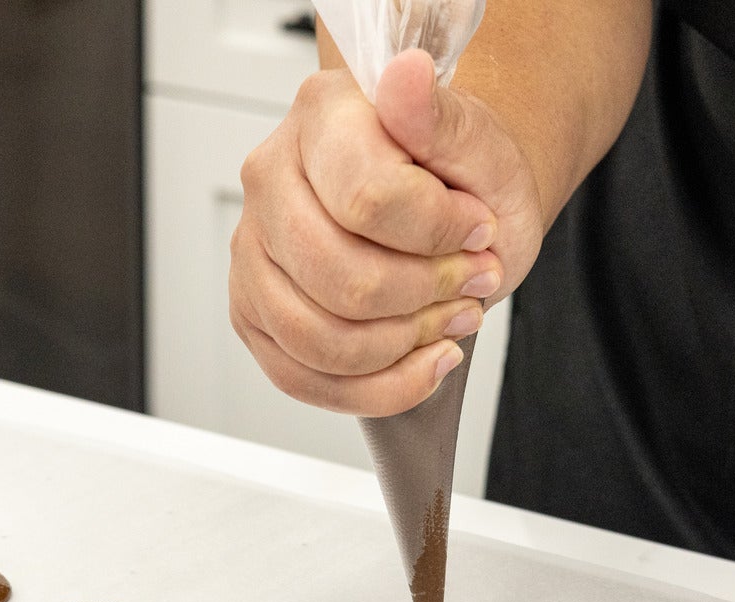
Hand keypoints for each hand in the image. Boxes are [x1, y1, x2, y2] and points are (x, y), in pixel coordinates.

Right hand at [230, 50, 543, 416]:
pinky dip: (379, 387)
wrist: (445, 210)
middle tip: (472, 283)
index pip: (367, 200)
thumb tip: (404, 81)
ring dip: (403, 345)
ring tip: (449, 319)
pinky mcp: (254, 316)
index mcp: (321, 117)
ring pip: (320, 340)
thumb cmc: (458, 178)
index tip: (480, 230)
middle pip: (342, 280)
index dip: (438, 233)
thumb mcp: (481, 144)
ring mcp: (253, 253)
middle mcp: (270, 180)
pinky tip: (422, 361)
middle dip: (425, 297)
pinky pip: (305, 380)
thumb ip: (444, 118)